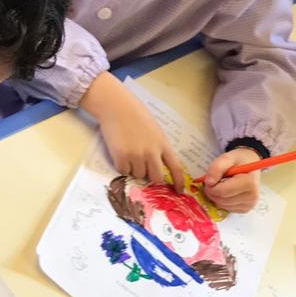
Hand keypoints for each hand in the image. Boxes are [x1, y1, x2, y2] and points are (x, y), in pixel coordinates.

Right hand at [84, 72, 186, 189]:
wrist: (116, 106)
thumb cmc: (135, 115)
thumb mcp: (155, 131)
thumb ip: (158, 148)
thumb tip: (156, 167)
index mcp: (163, 144)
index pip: (176, 168)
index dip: (178, 182)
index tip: (179, 190)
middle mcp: (151, 152)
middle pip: (156, 178)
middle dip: (151, 178)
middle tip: (144, 170)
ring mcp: (136, 156)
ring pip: (138, 176)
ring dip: (135, 170)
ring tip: (129, 153)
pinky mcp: (121, 157)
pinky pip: (124, 172)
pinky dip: (122, 166)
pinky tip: (120, 152)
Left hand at [201, 148, 261, 212]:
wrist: (251, 165)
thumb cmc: (240, 161)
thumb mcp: (227, 157)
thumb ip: (217, 167)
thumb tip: (209, 182)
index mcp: (249, 183)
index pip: (221, 192)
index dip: (211, 186)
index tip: (210, 178)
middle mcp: (252, 197)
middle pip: (221, 200)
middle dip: (212, 191)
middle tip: (214, 181)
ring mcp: (249, 205)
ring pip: (222, 205)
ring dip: (216, 196)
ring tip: (222, 184)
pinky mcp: (245, 209)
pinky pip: (226, 208)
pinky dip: (222, 200)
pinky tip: (227, 191)